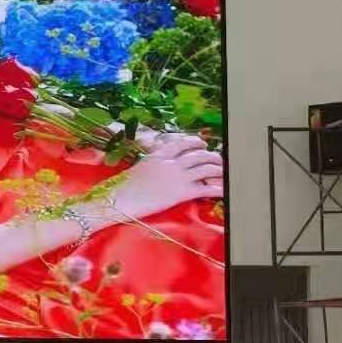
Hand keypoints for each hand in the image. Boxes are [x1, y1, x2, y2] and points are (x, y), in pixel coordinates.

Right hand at [106, 134, 222, 220]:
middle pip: (199, 155)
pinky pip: (206, 188)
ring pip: (206, 168)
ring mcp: (177, 177)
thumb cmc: (121, 188)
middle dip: (212, 156)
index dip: (196, 142)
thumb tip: (155, 166)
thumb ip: (151, 164)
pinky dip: (219, 188)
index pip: (183, 143)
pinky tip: (224, 190)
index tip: (202, 144)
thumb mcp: (136, 169)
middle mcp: (171, 163)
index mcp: (158, 155)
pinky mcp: (181, 193)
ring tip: (224, 173)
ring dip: (219, 170)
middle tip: (217, 159)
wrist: (117, 200)